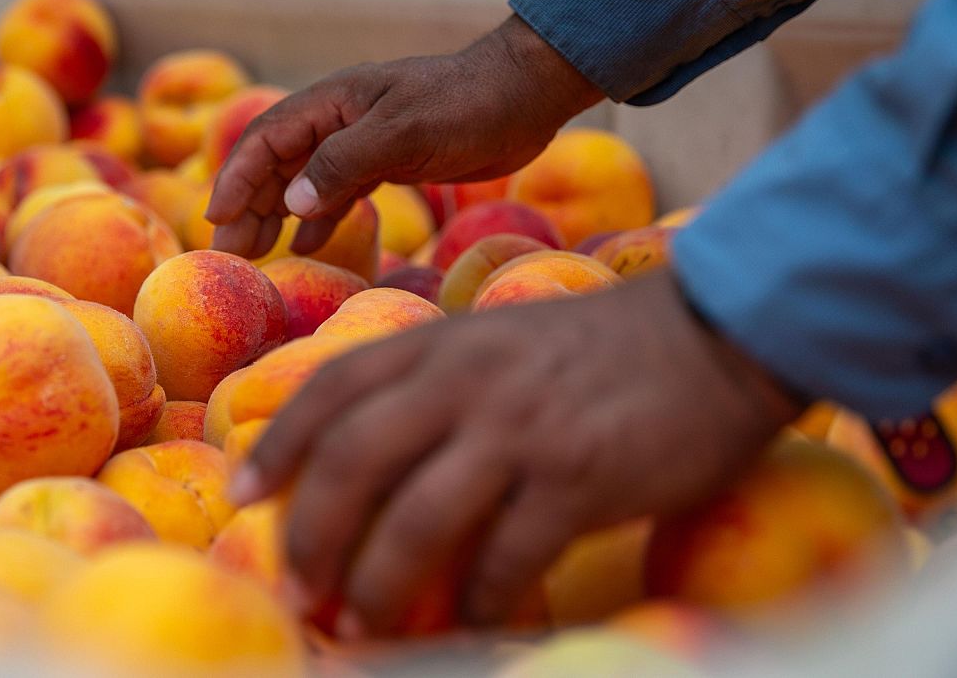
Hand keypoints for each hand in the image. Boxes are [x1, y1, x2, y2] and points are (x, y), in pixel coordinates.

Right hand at [204, 15, 602, 257]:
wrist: (524, 96)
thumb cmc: (467, 105)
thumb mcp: (404, 132)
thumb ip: (345, 164)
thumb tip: (291, 203)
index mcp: (333, 102)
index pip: (266, 139)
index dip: (237, 178)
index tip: (217, 218)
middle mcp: (339, 119)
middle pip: (277, 163)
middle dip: (248, 206)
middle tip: (228, 251)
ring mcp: (363, 140)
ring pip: (304, 180)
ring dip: (277, 215)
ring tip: (254, 254)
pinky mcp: (389, 160)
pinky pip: (338, 191)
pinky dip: (319, 217)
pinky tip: (306, 243)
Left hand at [228, 270, 802, 637]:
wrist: (712, 333)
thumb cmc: (594, 349)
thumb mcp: (495, 341)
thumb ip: (432, 383)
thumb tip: (363, 454)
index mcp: (441, 342)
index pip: (332, 388)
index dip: (277, 442)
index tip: (244, 493)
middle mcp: (466, 380)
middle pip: (353, 461)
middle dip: (311, 533)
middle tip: (301, 588)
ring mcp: (521, 429)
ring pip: (417, 519)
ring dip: (378, 583)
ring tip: (362, 623)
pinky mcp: (579, 478)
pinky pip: (506, 557)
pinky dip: (478, 600)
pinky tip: (472, 621)